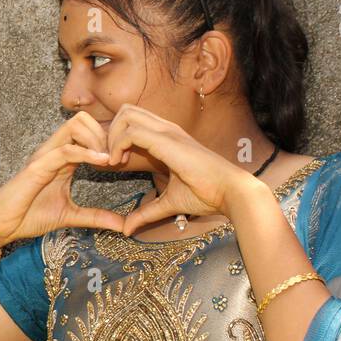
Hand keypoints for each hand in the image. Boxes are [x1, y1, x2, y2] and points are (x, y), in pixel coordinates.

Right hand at [0, 112, 126, 251]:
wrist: (0, 225)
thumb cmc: (29, 216)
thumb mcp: (70, 216)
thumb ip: (96, 217)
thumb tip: (123, 226)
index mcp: (63, 158)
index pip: (88, 131)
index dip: (109, 141)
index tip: (123, 161)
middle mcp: (54, 151)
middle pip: (83, 119)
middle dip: (105, 133)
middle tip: (117, 157)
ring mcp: (45, 156)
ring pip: (74, 126)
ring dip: (97, 139)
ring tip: (109, 160)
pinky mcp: (37, 167)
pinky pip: (65, 150)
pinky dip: (86, 153)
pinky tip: (101, 163)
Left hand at [104, 104, 257, 236]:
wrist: (230, 191)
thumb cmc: (207, 194)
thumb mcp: (168, 203)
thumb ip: (146, 213)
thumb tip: (127, 230)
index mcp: (167, 137)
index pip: (133, 121)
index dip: (117, 138)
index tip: (115, 163)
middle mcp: (166, 128)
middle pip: (125, 111)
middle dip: (110, 132)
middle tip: (110, 159)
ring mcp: (167, 131)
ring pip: (125, 115)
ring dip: (112, 136)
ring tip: (114, 161)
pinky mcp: (167, 140)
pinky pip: (131, 132)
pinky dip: (117, 145)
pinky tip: (120, 164)